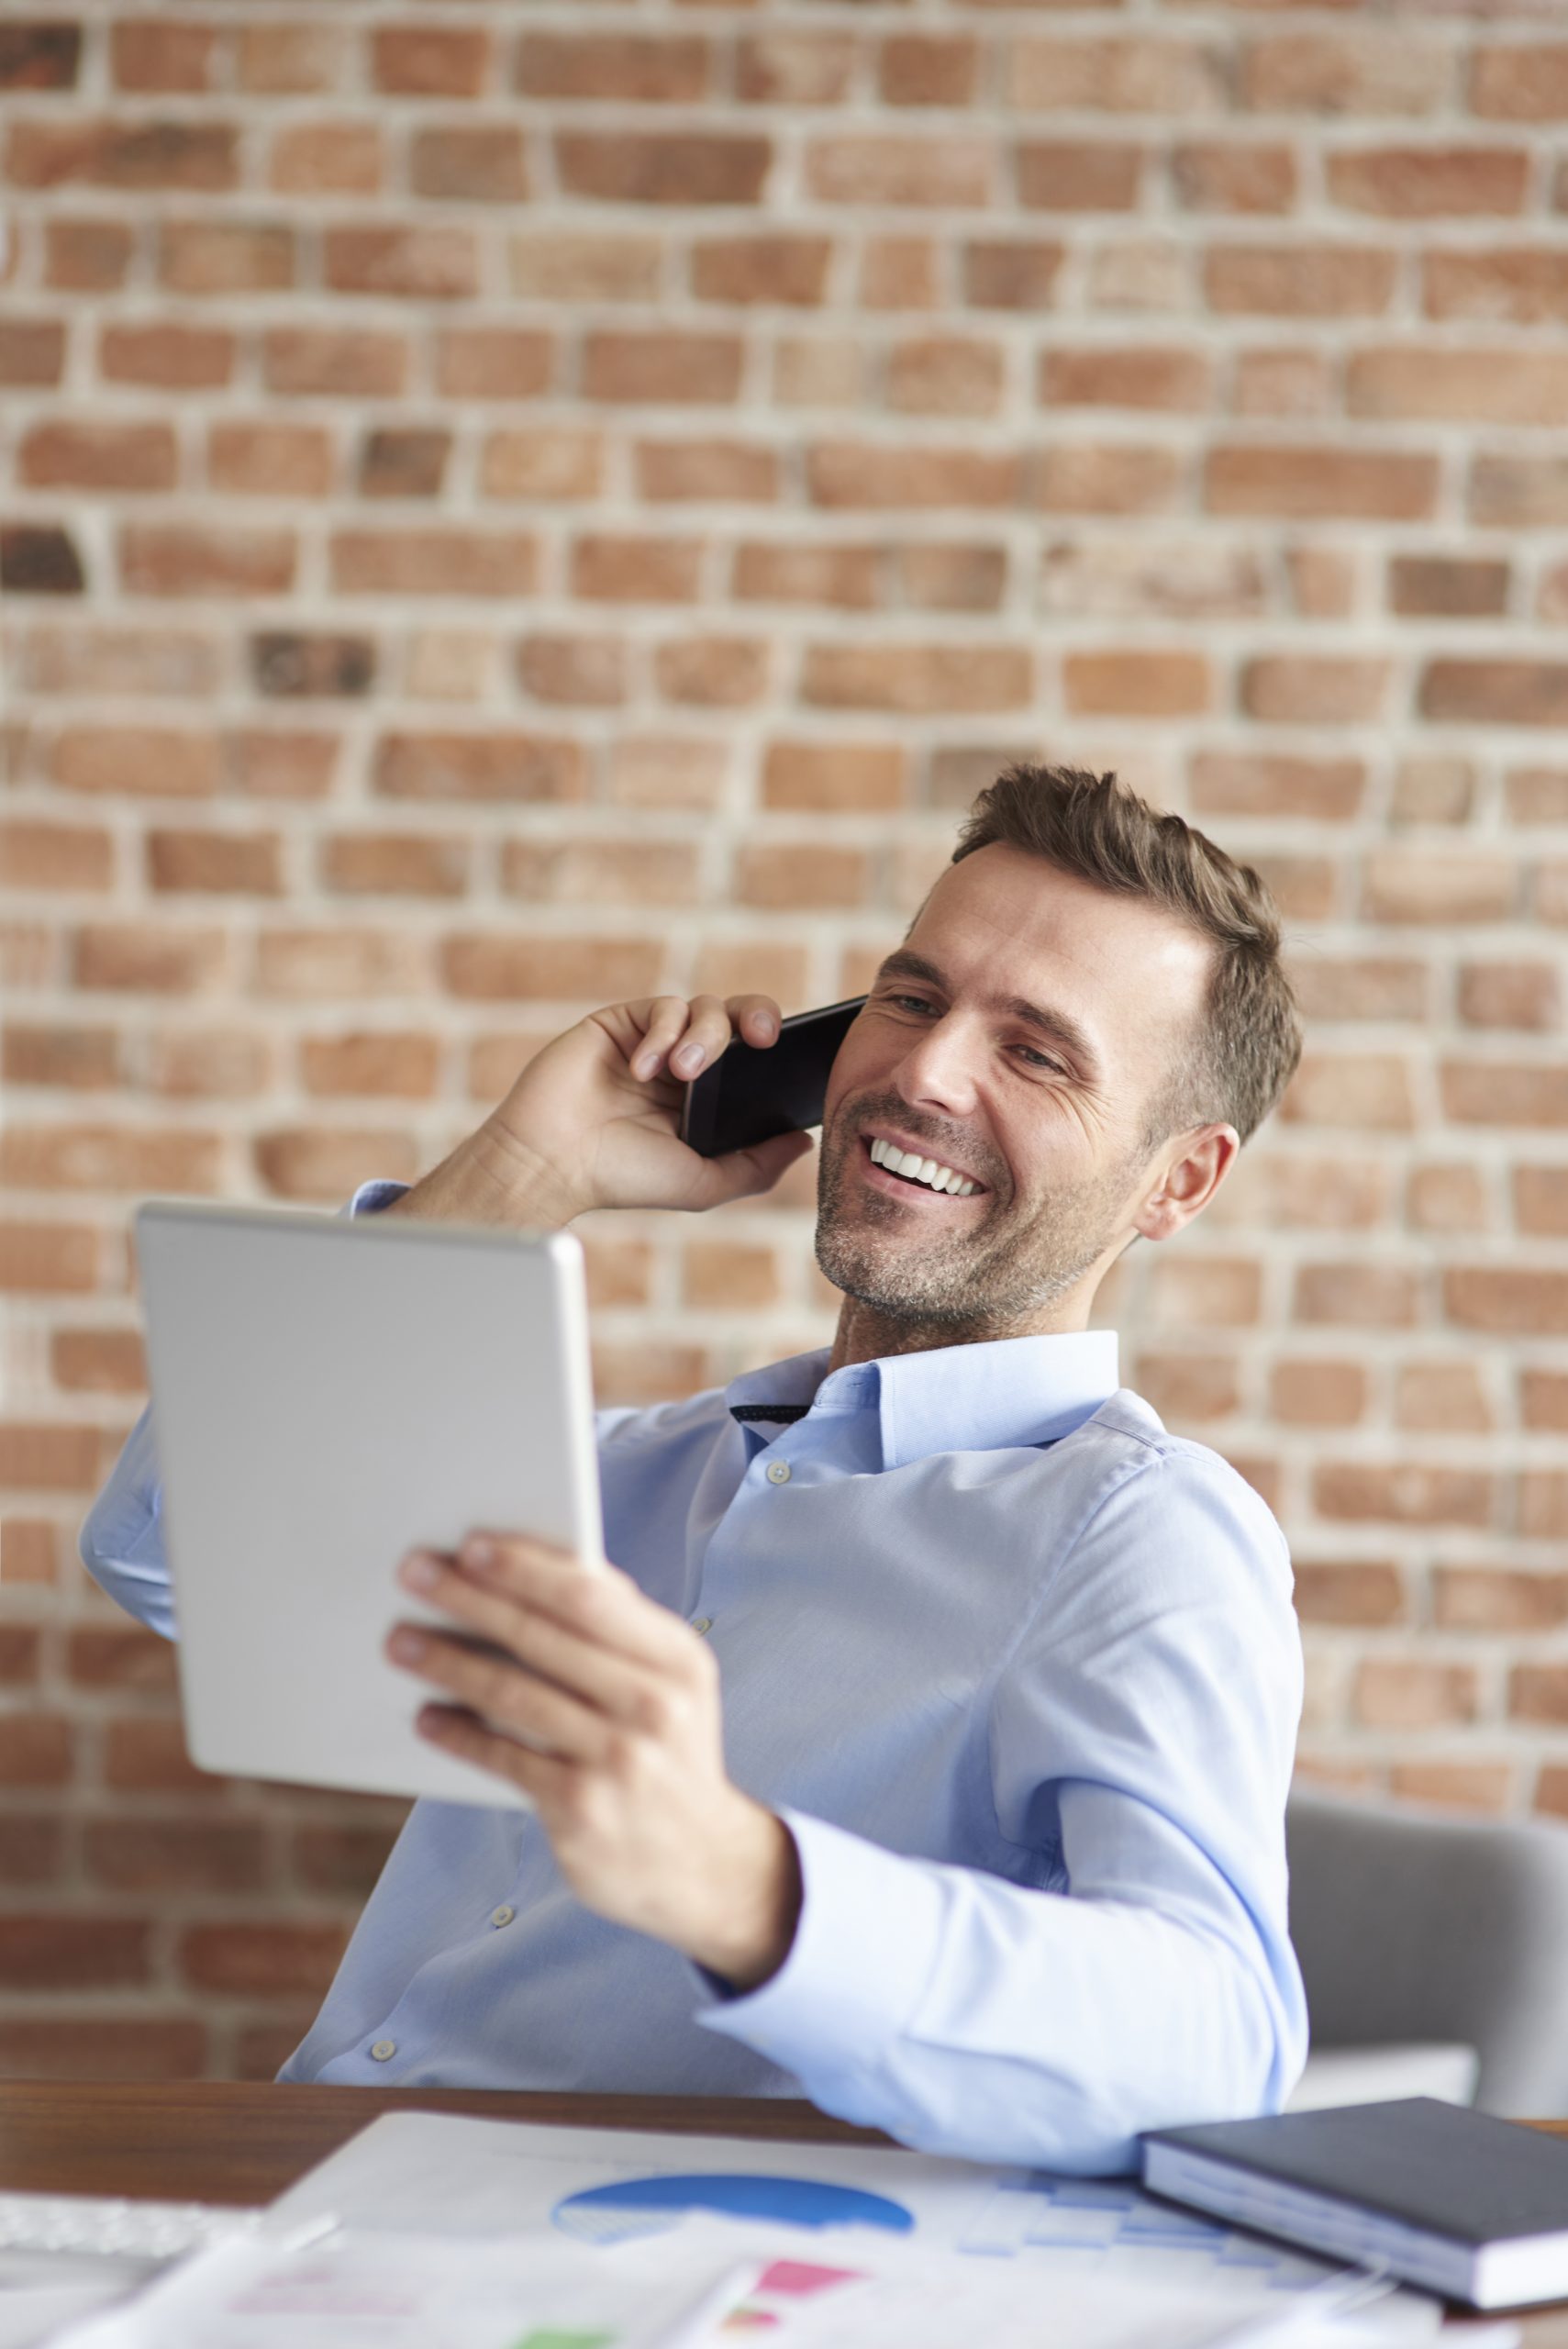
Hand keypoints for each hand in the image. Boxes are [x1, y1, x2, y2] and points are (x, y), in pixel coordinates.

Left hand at [387, 1533, 802, 1990]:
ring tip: (400, 1641)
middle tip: (413, 1573)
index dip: (525, 1567)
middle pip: (542, 1637)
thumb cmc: (669, 1750)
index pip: (590, 1595)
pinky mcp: (582, 1811)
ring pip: (514, 1695)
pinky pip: (504, 1759)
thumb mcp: (673, 1684)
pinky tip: (426, 1716)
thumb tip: (540, 1566)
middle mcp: (654, 1706)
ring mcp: (618, 1761)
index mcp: (678, 1659)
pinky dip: (459, 1735)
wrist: (705, 1865)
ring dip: (447, 1662)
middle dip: (469, 1599)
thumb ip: (619, 1629)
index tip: (471, 1545)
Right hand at [440, 992, 813, 1227]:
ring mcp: (654, 1040)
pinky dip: (663, 1032)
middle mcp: (685, 1064)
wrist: (552, 1163)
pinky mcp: (622, 1022)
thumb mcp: (703, 1181)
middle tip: (763, 1039)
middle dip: (758, 1017)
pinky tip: (644, 1067)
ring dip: (704, 1037)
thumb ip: (757, 1165)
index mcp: (709, 1098)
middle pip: (738, 1018)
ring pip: (705, 1008)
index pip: (757, 1059)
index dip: (780, 1048)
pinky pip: (662, 1006)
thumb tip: (805, 1141)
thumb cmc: (623, 1178)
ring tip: (682, 1074)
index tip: (797, 1056)